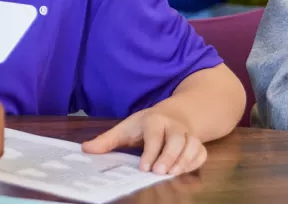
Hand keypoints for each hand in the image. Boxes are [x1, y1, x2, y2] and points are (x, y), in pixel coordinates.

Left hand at [83, 109, 207, 174]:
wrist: (176, 113)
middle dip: (169, 156)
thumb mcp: (126, 128)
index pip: (154, 135)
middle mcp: (174, 126)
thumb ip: (107, 140)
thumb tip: (85, 149)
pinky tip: (183, 170)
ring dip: (184, 160)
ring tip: (172, 174)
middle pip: (176, 140)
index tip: (143, 167)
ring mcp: (188, 134)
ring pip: (192, 145)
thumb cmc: (146, 124)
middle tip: (159, 172)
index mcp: (155, 120)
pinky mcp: (198, 143)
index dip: (150, 151)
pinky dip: (195, 162)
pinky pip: (201, 152)